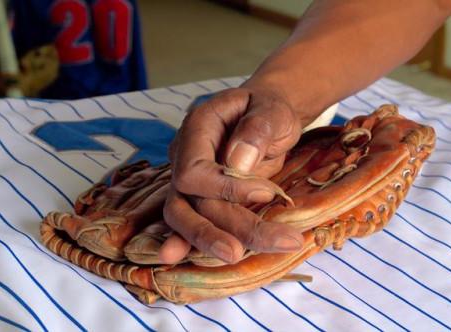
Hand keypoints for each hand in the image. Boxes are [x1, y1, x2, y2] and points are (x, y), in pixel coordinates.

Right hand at [159, 87, 304, 263]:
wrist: (267, 117)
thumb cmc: (269, 110)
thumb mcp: (272, 110)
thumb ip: (257, 128)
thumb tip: (238, 162)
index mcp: (199, 128)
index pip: (195, 170)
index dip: (225, 188)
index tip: (266, 192)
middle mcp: (185, 155)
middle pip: (187, 201)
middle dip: (213, 229)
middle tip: (239, 252)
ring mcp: (189, 178)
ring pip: (185, 217)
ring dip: (209, 241)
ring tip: (235, 257)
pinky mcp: (200, 196)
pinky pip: (191, 221)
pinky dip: (191, 242)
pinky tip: (179, 258)